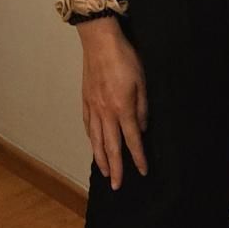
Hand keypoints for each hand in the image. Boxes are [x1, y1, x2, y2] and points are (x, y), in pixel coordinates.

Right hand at [81, 31, 148, 187]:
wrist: (99, 41)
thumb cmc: (124, 58)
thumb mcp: (142, 81)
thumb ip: (142, 107)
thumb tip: (142, 127)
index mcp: (122, 108)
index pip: (132, 139)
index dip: (138, 157)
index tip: (143, 171)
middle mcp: (106, 112)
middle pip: (111, 146)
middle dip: (116, 168)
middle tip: (117, 186)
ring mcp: (93, 107)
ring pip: (95, 140)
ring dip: (100, 159)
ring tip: (105, 173)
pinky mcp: (85, 100)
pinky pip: (88, 126)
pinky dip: (91, 139)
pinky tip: (93, 145)